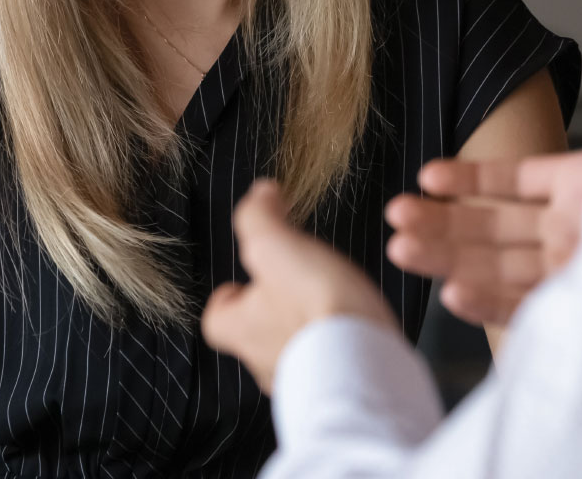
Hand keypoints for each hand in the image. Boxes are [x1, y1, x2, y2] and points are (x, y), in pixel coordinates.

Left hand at [202, 180, 396, 392]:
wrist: (365, 365)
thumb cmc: (315, 305)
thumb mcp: (275, 245)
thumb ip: (259, 217)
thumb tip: (260, 193)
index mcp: (239, 330)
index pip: (216, 318)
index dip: (230, 296)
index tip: (245, 278)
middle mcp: (262, 362)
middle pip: (255, 335)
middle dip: (273, 311)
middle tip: (296, 286)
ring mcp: (299, 380)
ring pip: (293, 352)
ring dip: (308, 330)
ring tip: (332, 305)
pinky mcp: (336, 388)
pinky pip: (328, 367)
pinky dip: (337, 349)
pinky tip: (355, 330)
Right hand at [387, 147, 581, 326]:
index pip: (515, 182)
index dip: (470, 180)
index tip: (428, 176)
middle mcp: (573, 232)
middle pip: (494, 228)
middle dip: (442, 223)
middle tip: (395, 214)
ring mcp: (573, 271)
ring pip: (498, 266)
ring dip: (449, 259)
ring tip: (400, 248)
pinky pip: (529, 307)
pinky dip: (491, 304)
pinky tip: (452, 293)